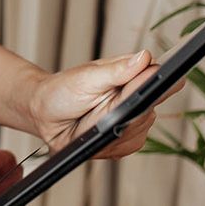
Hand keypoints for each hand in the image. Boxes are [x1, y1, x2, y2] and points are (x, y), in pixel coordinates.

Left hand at [28, 50, 185, 157]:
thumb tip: (145, 58)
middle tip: (104, 105)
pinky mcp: (123, 144)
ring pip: (138, 131)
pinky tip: (96, 136)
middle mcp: (138, 102)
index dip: (161, 83)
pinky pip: (126, 147)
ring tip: (92, 119)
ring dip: (114, 127)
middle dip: (125, 109)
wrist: (43, 113)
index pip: (161, 81)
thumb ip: (117, 70)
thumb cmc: (64, 90)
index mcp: (134, 79)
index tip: (155, 82)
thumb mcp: (87, 76)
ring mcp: (133, 125)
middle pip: (148, 111)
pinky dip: (109, 143)